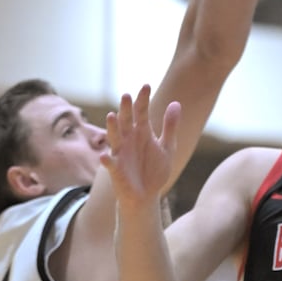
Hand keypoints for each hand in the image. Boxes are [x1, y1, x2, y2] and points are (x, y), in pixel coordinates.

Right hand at [100, 84, 179, 210]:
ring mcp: (120, 153)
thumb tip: (176, 102)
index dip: (143, 99)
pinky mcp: (116, 170)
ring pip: (114, 137)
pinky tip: (105, 155)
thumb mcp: (167, 147)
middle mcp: (129, 139)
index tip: (146, 85)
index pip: (141, 112)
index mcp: (142, 132)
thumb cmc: (155, 170)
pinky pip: (110, 164)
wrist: (146, 195)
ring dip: (112, 127)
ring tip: (112, 115)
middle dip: (126, 109)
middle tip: (126, 95)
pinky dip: (107, 160)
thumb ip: (170, 126)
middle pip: (126, 121)